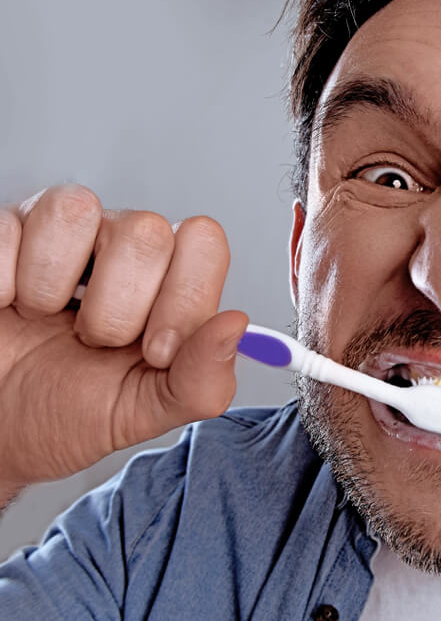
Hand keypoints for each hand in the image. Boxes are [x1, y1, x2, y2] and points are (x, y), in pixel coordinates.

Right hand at [0, 184, 246, 497]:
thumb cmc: (70, 410)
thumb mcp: (144, 410)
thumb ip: (203, 379)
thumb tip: (236, 325)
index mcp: (169, 281)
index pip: (204, 243)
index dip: (184, 298)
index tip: (156, 351)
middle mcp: (120, 245)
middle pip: (148, 230)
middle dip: (116, 308)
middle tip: (93, 341)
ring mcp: (58, 233)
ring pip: (77, 210)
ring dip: (53, 287)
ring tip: (45, 319)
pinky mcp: (0, 232)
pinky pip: (6, 231)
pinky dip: (2, 286)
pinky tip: (7, 307)